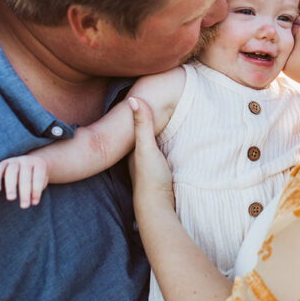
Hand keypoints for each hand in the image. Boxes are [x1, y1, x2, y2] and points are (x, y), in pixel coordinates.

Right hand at [0, 155, 48, 207]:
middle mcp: (27, 160)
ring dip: (11, 186)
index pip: (38, 177)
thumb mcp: (41, 182)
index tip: (34, 203)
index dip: (36, 190)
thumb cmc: (36, 177)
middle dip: (25, 191)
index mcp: (39, 163)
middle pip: (25, 175)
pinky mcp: (4, 163)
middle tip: (24, 206)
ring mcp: (15, 160)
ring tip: (11, 199)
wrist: (30, 162)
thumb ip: (36, 189)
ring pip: (11, 171)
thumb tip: (30, 200)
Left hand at [128, 97, 173, 212]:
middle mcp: (136, 157)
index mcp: (131, 149)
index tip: (140, 92)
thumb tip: (133, 98)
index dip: (136, 110)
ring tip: (161, 117)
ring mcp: (146, 166)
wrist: (157, 209)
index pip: (132, 124)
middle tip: (152, 100)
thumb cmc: (150, 179)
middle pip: (140, 134)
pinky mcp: (157, 174)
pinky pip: (157, 153)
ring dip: (152, 134)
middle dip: (143, 121)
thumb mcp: (147, 148)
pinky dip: (161, 145)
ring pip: (147, 144)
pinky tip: (168, 142)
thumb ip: (142, 125)